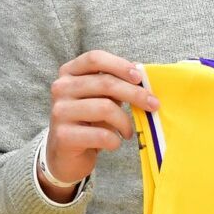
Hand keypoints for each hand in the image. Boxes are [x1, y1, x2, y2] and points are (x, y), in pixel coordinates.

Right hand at [42, 50, 159, 197]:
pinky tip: (114, 143)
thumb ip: (115, 84)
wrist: (65, 155)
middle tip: (153, 105)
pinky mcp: (63, 135)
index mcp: (69, 73)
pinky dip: (115, 140)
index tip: (140, 77)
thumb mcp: (100, 98)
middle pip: (105, 83)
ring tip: (128, 131)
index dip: (120, 65)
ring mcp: (60, 111)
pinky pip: (101, 134)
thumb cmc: (88, 122)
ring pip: (106, 108)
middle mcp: (60, 88)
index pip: (95, 59)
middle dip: (135, 94)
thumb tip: (142, 74)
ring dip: (125, 122)